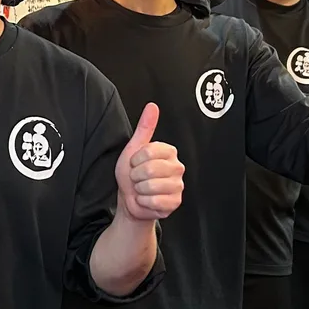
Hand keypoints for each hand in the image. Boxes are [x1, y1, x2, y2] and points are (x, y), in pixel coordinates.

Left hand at [115, 104, 184, 220]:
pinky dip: (144, 202)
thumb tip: (152, 106)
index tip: (135, 163)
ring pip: (151, 186)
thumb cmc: (132, 175)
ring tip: (142, 189)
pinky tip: (146, 199)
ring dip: (140, 190)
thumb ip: (145, 127)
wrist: (130, 200)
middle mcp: (177, 167)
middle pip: (150, 169)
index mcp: (169, 151)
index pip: (148, 151)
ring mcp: (178, 185)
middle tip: (138, 178)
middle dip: (136, 176)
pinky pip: (154, 201)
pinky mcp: (175, 202)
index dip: (135, 160)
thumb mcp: (134, 148)